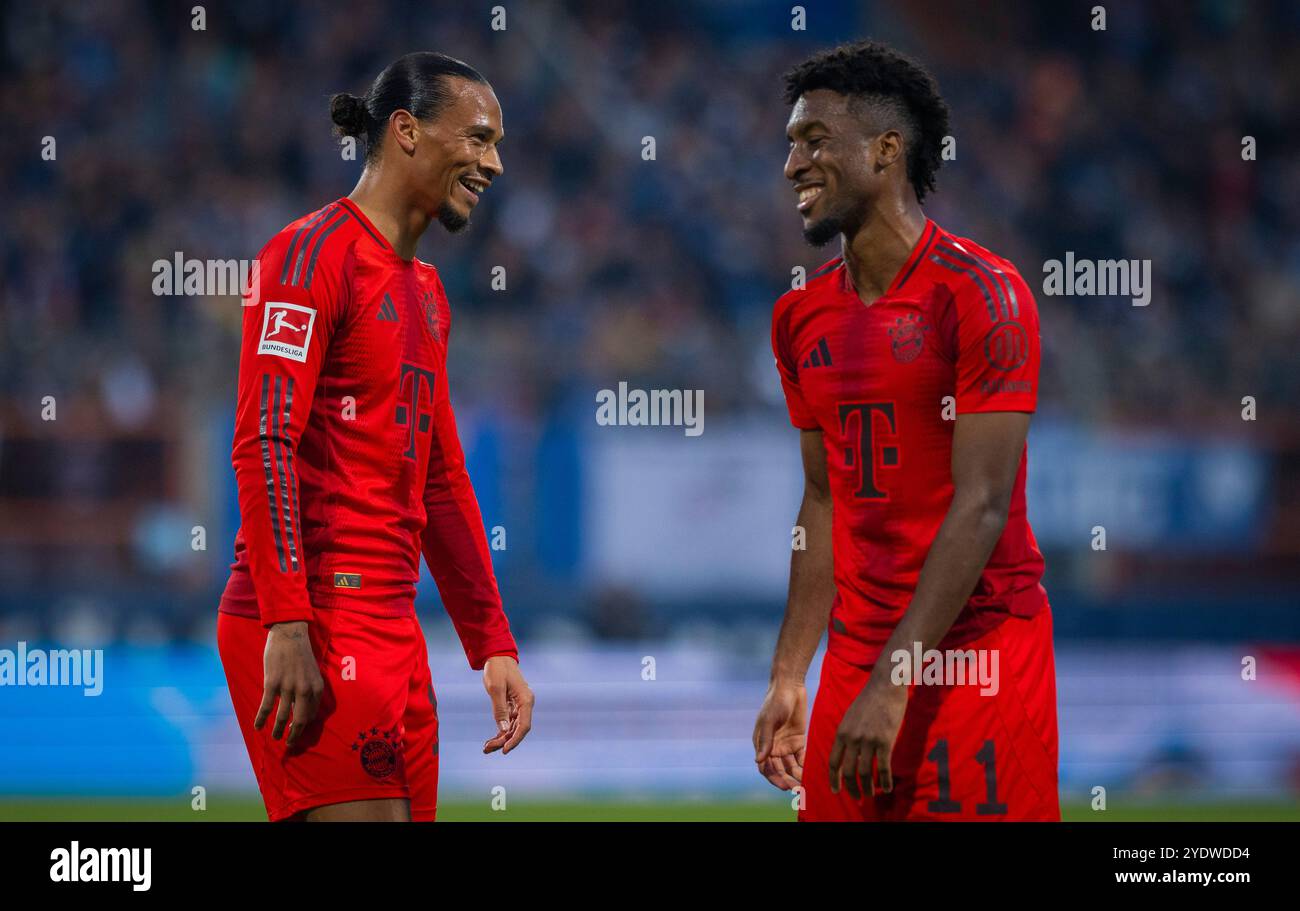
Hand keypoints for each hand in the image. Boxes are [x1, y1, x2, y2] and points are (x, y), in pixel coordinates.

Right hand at [254, 620, 323, 745]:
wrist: (289, 634)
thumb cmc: (301, 653)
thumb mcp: (312, 672)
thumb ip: (309, 690)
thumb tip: (303, 709)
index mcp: (316, 687)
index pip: (312, 714)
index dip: (305, 726)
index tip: (298, 733)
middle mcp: (304, 689)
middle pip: (300, 720)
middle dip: (294, 735)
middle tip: (289, 744)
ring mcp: (288, 687)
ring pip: (283, 716)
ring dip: (278, 730)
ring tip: (275, 738)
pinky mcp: (272, 683)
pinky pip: (266, 706)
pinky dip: (261, 719)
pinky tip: (257, 727)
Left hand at [481, 656, 533, 754]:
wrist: (498, 657)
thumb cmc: (497, 669)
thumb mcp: (496, 688)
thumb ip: (500, 709)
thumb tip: (503, 730)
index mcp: (526, 700)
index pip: (524, 726)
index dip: (515, 740)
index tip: (504, 750)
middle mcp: (525, 705)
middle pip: (517, 730)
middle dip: (504, 741)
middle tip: (487, 749)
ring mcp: (519, 706)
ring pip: (512, 729)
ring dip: (501, 739)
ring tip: (486, 748)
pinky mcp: (512, 706)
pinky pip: (507, 723)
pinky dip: (500, 732)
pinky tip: (490, 740)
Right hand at [753, 679, 806, 789]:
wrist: (790, 685)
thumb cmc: (775, 701)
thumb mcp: (769, 721)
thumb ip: (765, 741)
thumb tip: (758, 761)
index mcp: (762, 744)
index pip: (766, 768)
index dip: (774, 779)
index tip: (785, 787)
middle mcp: (773, 747)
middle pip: (780, 770)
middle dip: (788, 780)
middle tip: (799, 790)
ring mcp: (786, 744)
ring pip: (791, 766)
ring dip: (797, 776)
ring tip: (807, 784)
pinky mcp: (799, 740)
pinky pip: (802, 757)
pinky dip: (806, 765)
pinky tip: (812, 772)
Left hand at [828, 676, 907, 799]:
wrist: (885, 686)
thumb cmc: (869, 700)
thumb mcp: (850, 716)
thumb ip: (847, 734)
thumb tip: (848, 753)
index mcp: (841, 732)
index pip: (833, 762)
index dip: (834, 779)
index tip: (836, 790)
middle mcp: (852, 738)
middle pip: (848, 771)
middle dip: (851, 788)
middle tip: (856, 798)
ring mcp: (868, 740)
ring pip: (865, 773)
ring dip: (868, 788)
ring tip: (871, 795)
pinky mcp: (885, 741)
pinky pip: (884, 767)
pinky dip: (885, 781)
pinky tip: (887, 788)